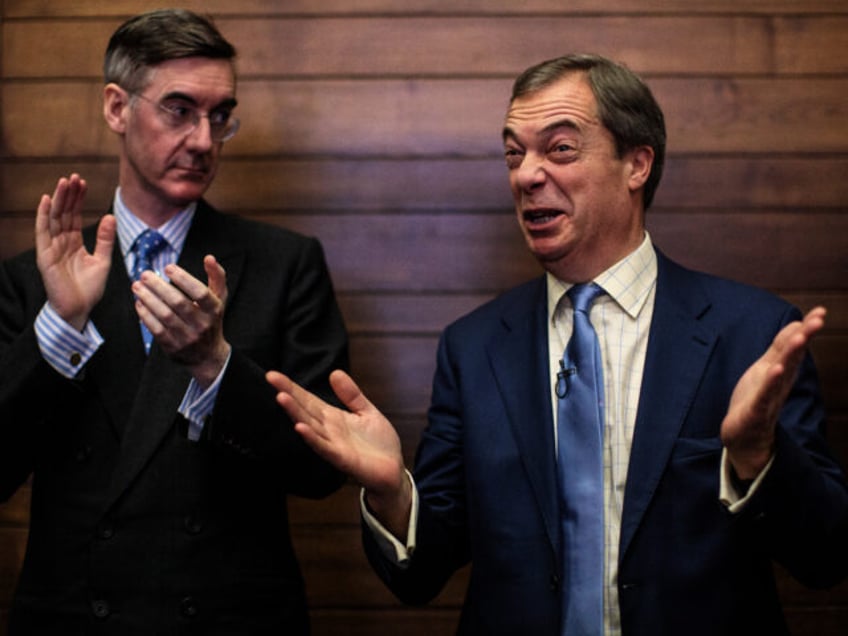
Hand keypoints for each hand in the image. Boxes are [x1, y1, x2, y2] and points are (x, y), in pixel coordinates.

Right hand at [35, 174, 115, 330]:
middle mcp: (61, 242)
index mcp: (74, 243)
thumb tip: (111, 216)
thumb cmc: (89, 289)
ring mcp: (52, 248)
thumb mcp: (103, 260)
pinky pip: (43, 233)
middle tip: (74, 176)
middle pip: (63, 213)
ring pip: (54, 218)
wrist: (79, 310)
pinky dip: (43, 216)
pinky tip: (46, 200)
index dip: (78, 199)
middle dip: (68, 195)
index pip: (74, 215)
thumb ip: (105, 239)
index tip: (83, 183)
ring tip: (63, 182)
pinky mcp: (45, 256)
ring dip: (58, 199)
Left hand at [132, 254, 229, 386]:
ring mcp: (188, 338)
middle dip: (159, 287)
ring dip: (148, 299)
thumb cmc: (211, 319)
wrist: (208, 355)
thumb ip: (216, 276)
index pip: (200, 292)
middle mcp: (203, 325)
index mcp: (215, 310)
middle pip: (178, 303)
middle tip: (144, 274)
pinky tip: (139, 303)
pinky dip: (146, 315)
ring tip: (137, 286)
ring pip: (165, 316)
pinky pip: (156, 329)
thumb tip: (209, 257)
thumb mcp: (219, 298)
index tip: (168, 267)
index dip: (184, 279)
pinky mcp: (174, 347)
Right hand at [266, 369, 411, 536]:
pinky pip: (325, 447)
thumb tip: (334, 372)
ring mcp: (333, 445)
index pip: (308, 399)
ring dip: (295, 413)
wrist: (393, 472)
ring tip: (281, 397)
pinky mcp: (343, 459)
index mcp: (333, 417)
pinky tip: (300, 427)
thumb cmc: (379, 444)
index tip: (272, 374)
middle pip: (304, 409)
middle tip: (270, 377)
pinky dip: (312, 438)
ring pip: (310, 426)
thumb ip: (351, 394)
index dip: (292, 386)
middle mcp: (329, 430)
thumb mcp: (366, 412)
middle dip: (287, 394)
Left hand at [721, 306, 826, 478]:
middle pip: (792, 357)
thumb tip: (797, 324)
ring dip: (791, 355)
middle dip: (804, 337)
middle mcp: (779, 383)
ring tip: (800, 337)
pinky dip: (770, 382)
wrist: (744, 437)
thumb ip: (780, 348)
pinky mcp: (755, 412)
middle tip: (818, 320)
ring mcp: (768, 397)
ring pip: (781, 373)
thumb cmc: (756, 400)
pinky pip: (764, 395)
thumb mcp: (767, 369)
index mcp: (781, 371)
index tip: (821, 311)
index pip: (794, 347)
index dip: (806, 329)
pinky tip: (776, 369)